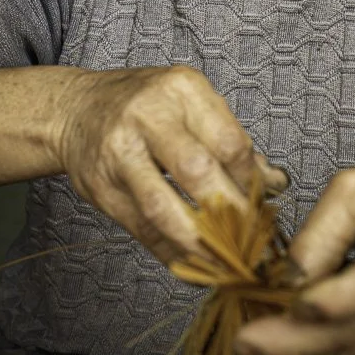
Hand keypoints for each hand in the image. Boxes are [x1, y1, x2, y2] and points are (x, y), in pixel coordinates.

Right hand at [52, 65, 287, 263]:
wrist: (77, 110)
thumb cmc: (146, 107)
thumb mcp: (190, 105)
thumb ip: (230, 141)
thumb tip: (277, 184)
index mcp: (181, 89)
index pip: (229, 141)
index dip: (251, 181)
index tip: (263, 204)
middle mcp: (147, 116)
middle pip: (197, 171)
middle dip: (231, 214)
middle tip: (252, 239)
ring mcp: (119, 153)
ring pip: (164, 207)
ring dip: (201, 242)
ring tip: (226, 260)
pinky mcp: (101, 188)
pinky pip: (142, 229)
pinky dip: (172, 253)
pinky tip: (194, 264)